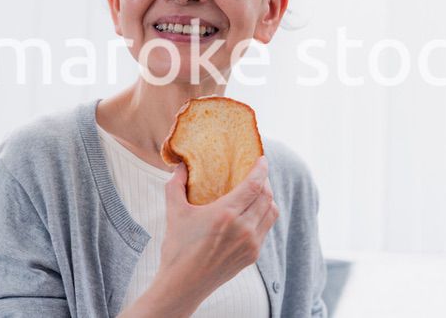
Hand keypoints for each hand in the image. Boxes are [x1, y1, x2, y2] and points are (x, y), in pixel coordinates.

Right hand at [157, 156, 278, 301]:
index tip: (262, 159)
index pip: (254, 186)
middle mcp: (243, 229)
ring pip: (271, 212)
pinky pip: (266, 229)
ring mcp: (250, 244)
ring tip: (258, 191)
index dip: (261, 169)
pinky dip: (264, 216)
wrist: (183, 285)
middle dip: (265, 181)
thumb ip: (176, 184)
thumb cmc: (178, 248)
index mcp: (225, 215)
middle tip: (257, 173)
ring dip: (268, 198)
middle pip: (267, 196)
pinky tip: (253, 212)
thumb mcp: (174, 212)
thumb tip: (181, 165)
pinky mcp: (252, 256)